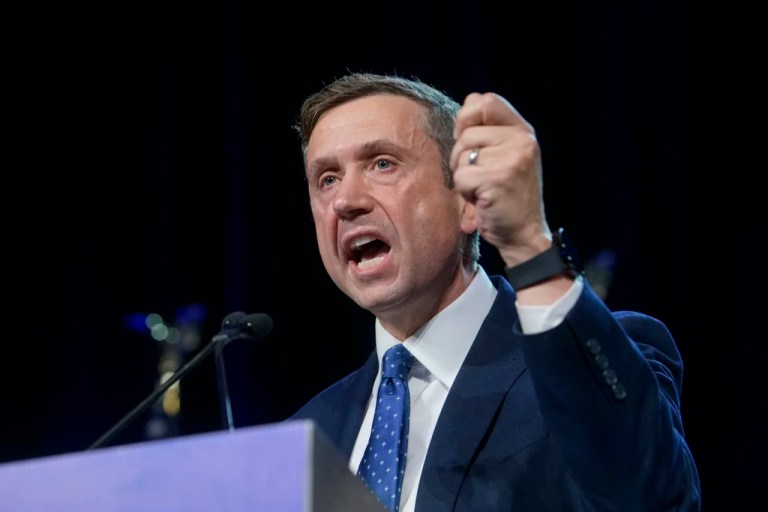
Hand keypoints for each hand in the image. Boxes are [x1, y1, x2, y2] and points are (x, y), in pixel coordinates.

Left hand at [450, 92, 551, 265]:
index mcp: (523, 131)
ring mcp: (513, 159)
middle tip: (476, 174)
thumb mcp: (507, 156)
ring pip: (461, 154)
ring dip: (463, 175)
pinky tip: (481, 199)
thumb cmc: (507, 197)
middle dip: (460, 155)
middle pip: (466, 131)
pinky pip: (461, 176)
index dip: (466, 116)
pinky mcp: (499, 178)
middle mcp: (522, 140)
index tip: (466, 138)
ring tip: (482, 188)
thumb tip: (466, 104)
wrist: (524, 234)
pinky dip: (464, 191)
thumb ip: (490, 131)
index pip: (485, 100)